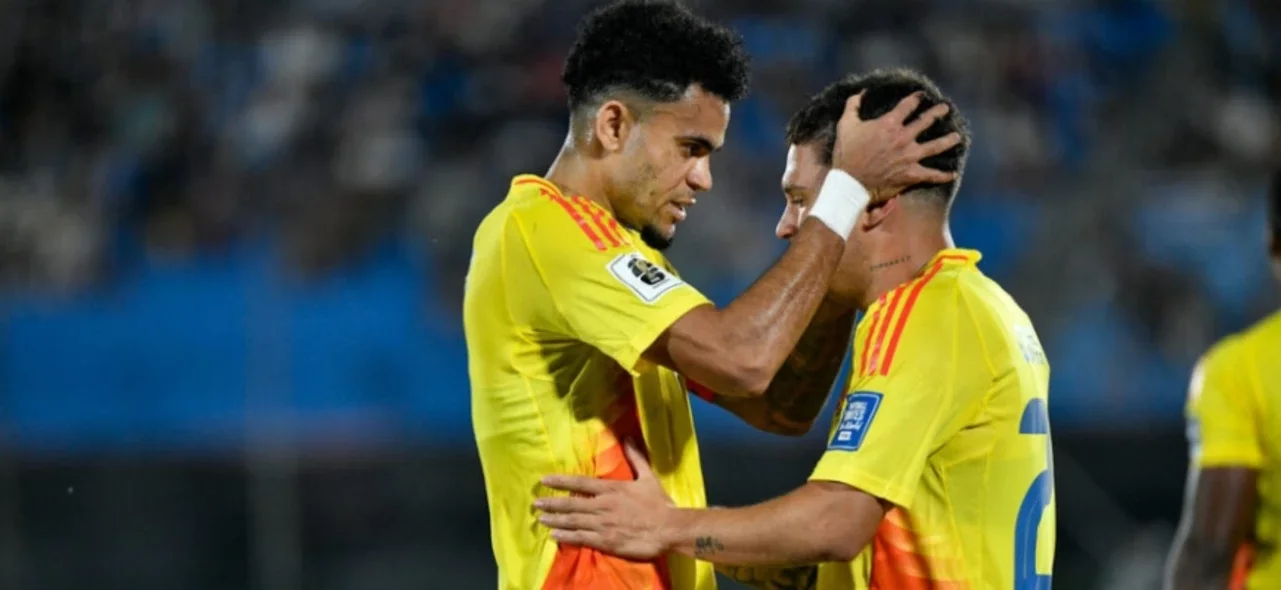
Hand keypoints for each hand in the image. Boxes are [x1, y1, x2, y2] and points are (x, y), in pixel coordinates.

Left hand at [534, 441, 676, 560]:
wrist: (668, 529)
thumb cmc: (658, 504)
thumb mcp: (648, 477)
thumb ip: (636, 458)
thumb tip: (628, 437)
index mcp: (611, 489)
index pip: (579, 484)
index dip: (560, 482)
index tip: (544, 481)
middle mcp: (602, 506)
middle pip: (571, 505)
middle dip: (552, 504)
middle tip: (535, 504)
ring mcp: (602, 525)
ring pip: (573, 522)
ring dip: (555, 521)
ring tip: (540, 519)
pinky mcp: (606, 541)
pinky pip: (582, 538)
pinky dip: (567, 537)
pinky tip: (554, 537)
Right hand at [831, 91, 960, 202]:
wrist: (850, 183)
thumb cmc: (846, 154)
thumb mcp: (845, 125)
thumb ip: (853, 105)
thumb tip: (860, 92)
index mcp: (889, 124)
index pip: (908, 105)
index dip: (916, 98)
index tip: (922, 95)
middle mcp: (903, 138)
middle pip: (926, 121)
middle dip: (938, 113)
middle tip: (946, 109)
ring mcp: (910, 157)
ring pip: (935, 146)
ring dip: (948, 141)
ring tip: (957, 137)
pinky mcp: (911, 174)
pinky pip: (932, 175)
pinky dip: (943, 175)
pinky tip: (952, 174)